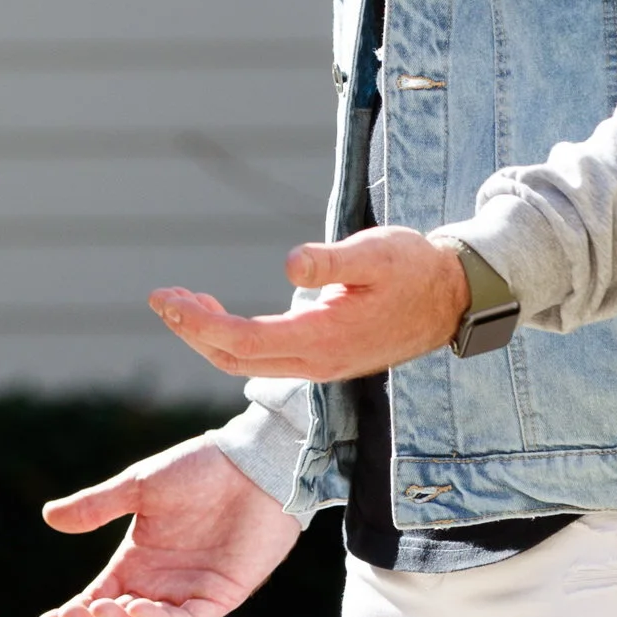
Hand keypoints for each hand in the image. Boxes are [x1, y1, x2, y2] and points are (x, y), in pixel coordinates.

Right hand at [34, 431, 303, 616]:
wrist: (252, 464)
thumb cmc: (198, 470)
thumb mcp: (139, 486)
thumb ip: (97, 505)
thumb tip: (48, 516)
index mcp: (137, 561)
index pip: (98, 598)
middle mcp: (160, 584)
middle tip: (71, 615)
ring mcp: (190, 593)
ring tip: (100, 608)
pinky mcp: (221, 596)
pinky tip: (138, 607)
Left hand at [148, 227, 469, 382]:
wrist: (454, 299)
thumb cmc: (415, 269)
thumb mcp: (376, 252)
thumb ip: (333, 260)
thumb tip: (289, 264)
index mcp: (323, 338)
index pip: (244, 340)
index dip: (199, 323)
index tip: (166, 299)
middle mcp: (317, 361)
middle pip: (235, 359)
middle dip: (193, 329)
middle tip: (162, 297)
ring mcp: (320, 364)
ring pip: (247, 362)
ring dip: (208, 334)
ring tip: (182, 300)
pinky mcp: (323, 356)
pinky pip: (264, 357)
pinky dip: (231, 337)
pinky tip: (218, 311)